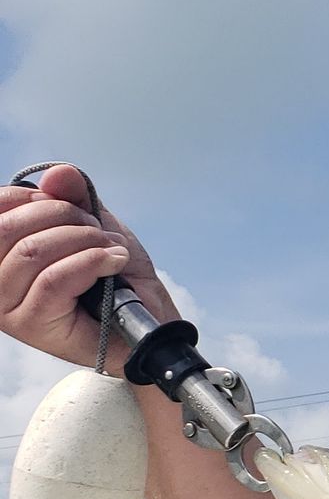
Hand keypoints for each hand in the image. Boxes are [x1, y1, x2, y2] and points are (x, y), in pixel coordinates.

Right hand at [0, 162, 174, 369]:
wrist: (145, 322)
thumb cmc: (115, 278)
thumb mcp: (95, 225)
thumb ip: (74, 197)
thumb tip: (58, 173)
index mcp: (2, 255)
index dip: (33, 197)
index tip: (70, 205)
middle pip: (10, 228)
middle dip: (64, 216)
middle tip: (97, 230)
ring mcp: (8, 307)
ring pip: (33, 251)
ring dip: (82, 240)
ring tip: (109, 249)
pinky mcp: (33, 325)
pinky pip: (54, 279)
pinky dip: (92, 261)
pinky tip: (113, 262)